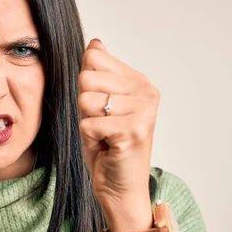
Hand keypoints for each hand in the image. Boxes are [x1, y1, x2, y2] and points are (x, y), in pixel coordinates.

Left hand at [78, 39, 159, 231]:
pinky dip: (90, 139)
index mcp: (140, 81)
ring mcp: (143, 111)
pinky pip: (87, 123)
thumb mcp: (99, 104)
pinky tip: (107, 147)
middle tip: (102, 126)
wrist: (121, 188)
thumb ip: (98, 73)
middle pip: (86, 78)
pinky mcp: (133, 131)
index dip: (86, 86)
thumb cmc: (108, 147)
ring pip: (85, 101)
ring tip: (105, 137)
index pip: (93, 58)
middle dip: (85, 107)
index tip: (102, 109)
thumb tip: (95, 43)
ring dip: (88, 123)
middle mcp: (147, 92)